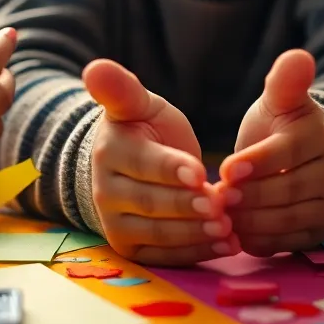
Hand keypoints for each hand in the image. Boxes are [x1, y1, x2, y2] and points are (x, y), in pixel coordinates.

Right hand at [85, 59, 239, 265]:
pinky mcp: (131, 248)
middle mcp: (106, 192)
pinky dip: (196, 253)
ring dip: (196, 235)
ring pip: (159, 234)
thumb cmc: (142, 127)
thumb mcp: (137, 104)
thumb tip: (94, 67)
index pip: (143, 164)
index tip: (199, 173)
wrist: (130, 161)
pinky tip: (227, 246)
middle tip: (221, 208)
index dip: (171, 169)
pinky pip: (165, 256)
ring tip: (229, 231)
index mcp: (110, 152)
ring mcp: (116, 223)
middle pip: (151, 203)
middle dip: (188, 207)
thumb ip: (121, 89)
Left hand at [218, 49, 323, 256]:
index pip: (288, 152)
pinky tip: (237, 235)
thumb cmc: (281, 124)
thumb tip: (299, 56)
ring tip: (223, 216)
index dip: (258, 162)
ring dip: (253, 222)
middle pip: (289, 191)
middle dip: (250, 197)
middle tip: (218, 199)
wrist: (304, 155)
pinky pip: (291, 243)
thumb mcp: (280, 100)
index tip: (229, 169)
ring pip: (289, 220)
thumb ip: (285, 82)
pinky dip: (262, 241)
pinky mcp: (320, 231)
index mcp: (320, 136)